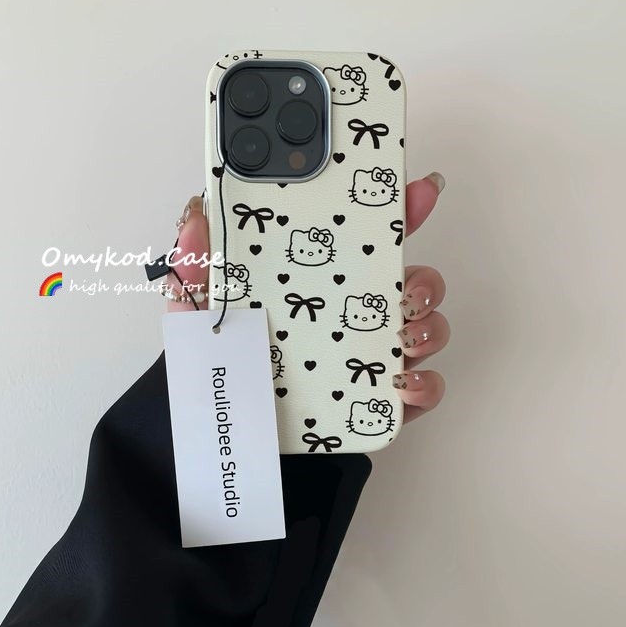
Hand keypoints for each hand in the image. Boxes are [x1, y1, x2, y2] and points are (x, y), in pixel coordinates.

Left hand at [166, 173, 447, 423]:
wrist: (233, 435)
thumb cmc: (224, 368)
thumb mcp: (201, 314)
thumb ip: (199, 269)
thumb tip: (196, 217)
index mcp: (321, 286)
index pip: (366, 242)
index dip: (398, 212)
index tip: (419, 190)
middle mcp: (355, 317)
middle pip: (412, 283)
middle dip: (425, 280)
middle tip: (404, 291)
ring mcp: (372, 358)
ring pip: (427, 329)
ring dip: (429, 327)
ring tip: (403, 336)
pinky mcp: (381, 402)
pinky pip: (422, 389)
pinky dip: (425, 384)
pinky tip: (400, 382)